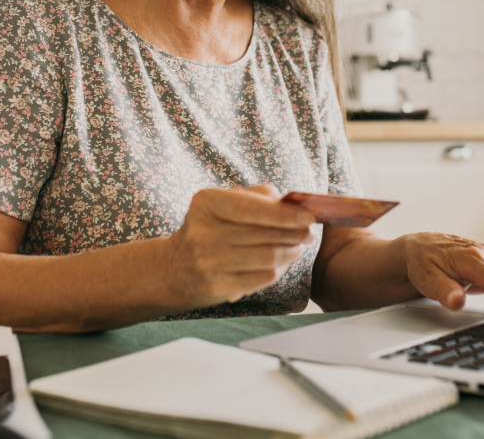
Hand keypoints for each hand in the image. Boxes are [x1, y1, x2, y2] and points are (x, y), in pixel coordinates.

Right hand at [164, 184, 315, 308]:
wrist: (173, 269)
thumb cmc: (207, 229)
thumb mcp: (221, 203)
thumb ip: (255, 196)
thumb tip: (290, 202)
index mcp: (206, 203)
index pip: (250, 207)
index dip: (284, 213)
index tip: (309, 215)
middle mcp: (203, 233)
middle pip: (263, 235)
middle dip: (295, 233)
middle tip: (310, 231)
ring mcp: (208, 262)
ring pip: (267, 258)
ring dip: (291, 252)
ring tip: (299, 247)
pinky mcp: (217, 287)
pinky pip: (261, 278)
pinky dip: (279, 270)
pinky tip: (282, 263)